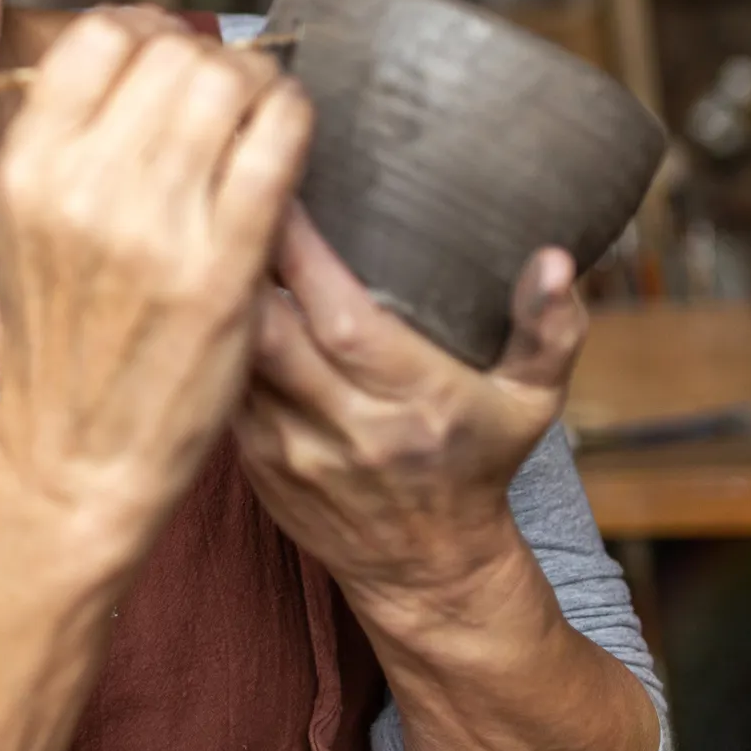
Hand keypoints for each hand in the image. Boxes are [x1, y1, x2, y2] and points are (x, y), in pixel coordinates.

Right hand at [0, 9, 311, 556]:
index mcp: (28, 167)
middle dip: (210, 55)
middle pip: (171, 50)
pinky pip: (277, 142)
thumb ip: (62, 139)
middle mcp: (84, 185)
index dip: (146, 28)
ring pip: (229, 82)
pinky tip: (290, 132)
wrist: (81, 449)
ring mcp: (155, 225)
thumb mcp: (18, 224)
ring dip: (258, 79)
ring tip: (262, 107)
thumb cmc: (59, 335)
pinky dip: (293, 117)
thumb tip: (134, 51)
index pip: (99, 35)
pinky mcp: (223, 264)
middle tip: (228, 85)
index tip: (168, 52)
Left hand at [231, 208, 585, 623]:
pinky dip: (205, 339)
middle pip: (268, 333)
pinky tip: (194, 289)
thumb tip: (555, 257)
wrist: (427, 572)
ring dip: (209, 296)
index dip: (299, 250)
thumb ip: (548, 328)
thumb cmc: (478, 463)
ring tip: (197, 224)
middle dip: (237, 260)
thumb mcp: (532, 403)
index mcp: (416, 402)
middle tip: (215, 185)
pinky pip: (216, 387)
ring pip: (230, 360)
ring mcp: (291, 451)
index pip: (342, 317)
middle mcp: (349, 429)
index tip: (275, 178)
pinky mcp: (253, 463)